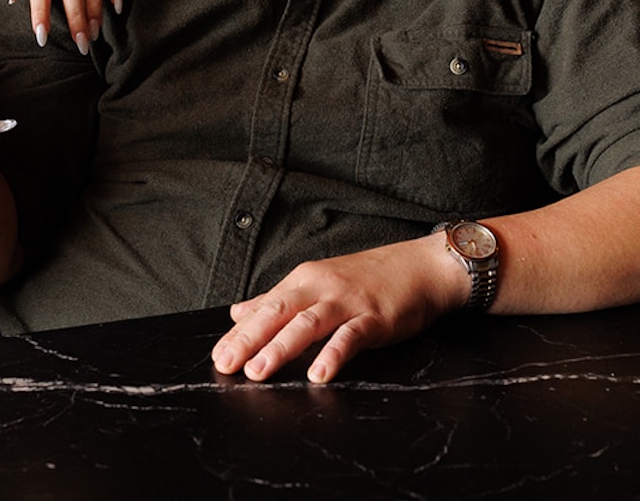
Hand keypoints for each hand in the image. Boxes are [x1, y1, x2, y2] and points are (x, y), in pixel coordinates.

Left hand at [210, 236, 458, 383]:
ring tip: (258, 371)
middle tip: (226, 364)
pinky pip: (350, 337)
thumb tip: (238, 313)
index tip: (218, 356)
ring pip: (307, 324)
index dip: (239, 333)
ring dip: (280, 348)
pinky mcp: (374, 318)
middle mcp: (320, 288)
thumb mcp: (318, 284)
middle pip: (278, 314)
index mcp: (303, 282)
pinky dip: (333, 354)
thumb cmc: (369, 279)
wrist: (420, 267)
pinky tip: (319, 373)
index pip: (264, 308)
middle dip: (249, 340)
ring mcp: (347, 302)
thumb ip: (277, 300)